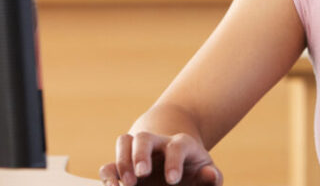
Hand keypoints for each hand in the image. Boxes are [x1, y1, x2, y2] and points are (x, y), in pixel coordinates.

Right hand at [98, 131, 221, 185]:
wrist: (176, 168)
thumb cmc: (193, 173)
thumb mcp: (206, 174)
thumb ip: (211, 177)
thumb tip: (209, 173)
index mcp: (181, 145)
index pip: (177, 146)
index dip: (174, 162)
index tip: (173, 181)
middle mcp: (157, 144)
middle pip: (145, 137)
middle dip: (140, 154)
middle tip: (142, 174)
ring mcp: (138, 153)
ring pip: (124, 142)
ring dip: (122, 162)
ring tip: (128, 185)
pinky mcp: (123, 167)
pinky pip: (109, 164)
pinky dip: (108, 176)